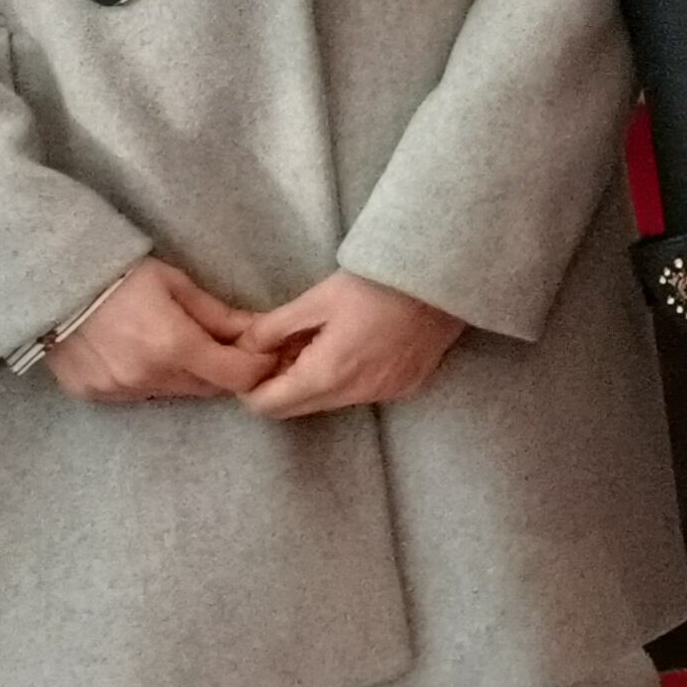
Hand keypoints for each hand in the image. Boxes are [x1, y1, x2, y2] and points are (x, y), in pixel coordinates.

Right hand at [45, 259, 280, 402]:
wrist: (48, 283)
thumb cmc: (119, 275)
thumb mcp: (177, 285)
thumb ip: (220, 315)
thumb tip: (259, 331)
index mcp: (173, 346)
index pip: (237, 377)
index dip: (257, 367)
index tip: (261, 352)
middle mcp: (146, 377)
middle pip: (207, 388)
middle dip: (224, 370)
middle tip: (226, 346)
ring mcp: (117, 391)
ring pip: (173, 393)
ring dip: (186, 376)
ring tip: (178, 344)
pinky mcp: (92, 395)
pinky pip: (138, 394)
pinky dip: (150, 379)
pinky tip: (141, 353)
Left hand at [239, 272, 465, 418]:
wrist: (444, 277)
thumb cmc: (377, 283)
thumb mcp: (316, 299)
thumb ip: (272, 328)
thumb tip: (243, 347)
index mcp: (326, 375)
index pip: (267, 406)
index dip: (249, 388)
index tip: (253, 361)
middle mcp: (354, 395)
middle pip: (296, 409)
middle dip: (280, 385)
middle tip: (282, 348)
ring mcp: (384, 394)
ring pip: (329, 401)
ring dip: (313, 381)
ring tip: (319, 341)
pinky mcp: (405, 386)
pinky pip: (360, 393)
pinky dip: (345, 377)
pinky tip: (354, 344)